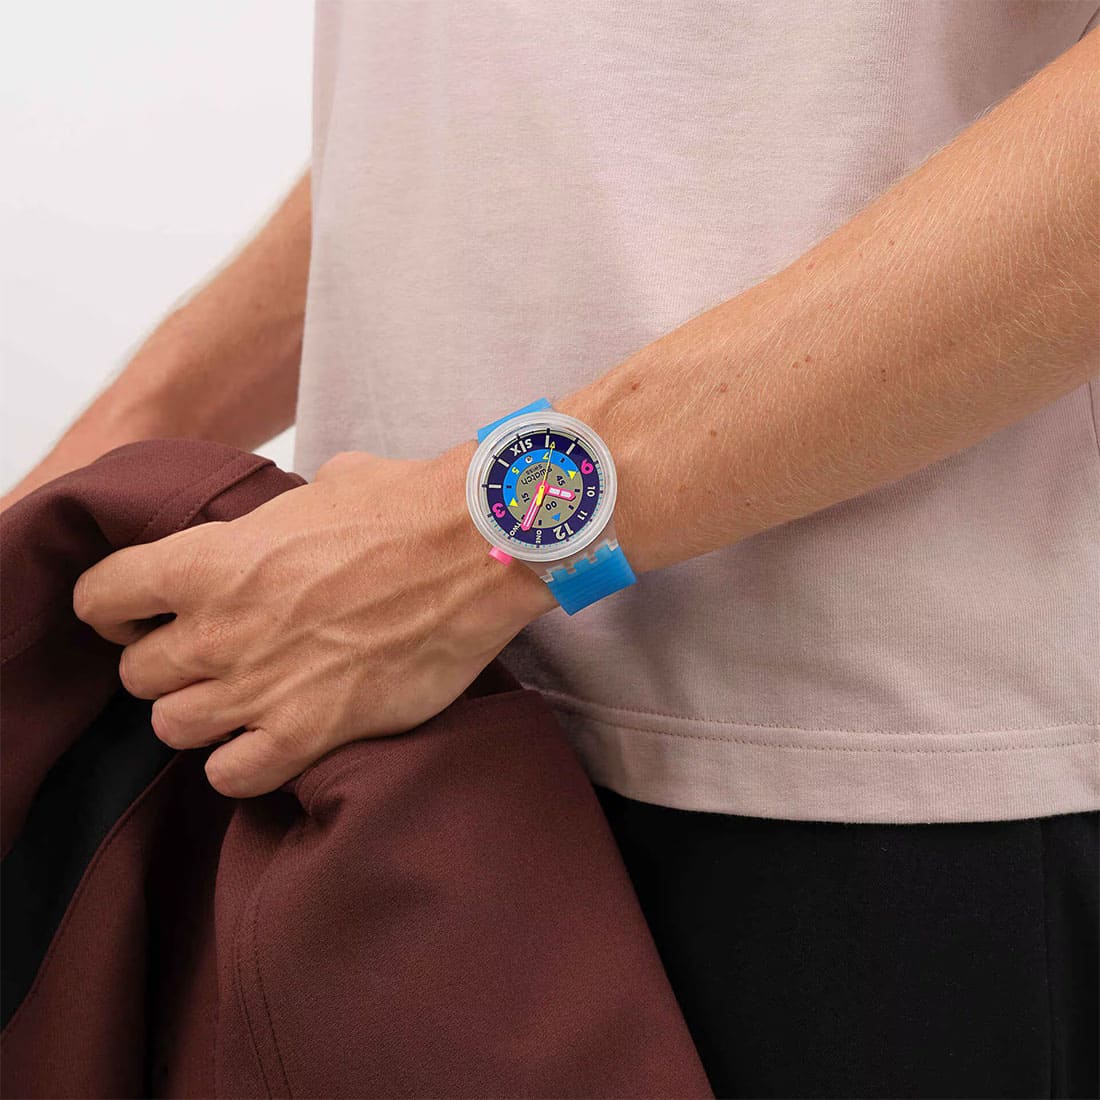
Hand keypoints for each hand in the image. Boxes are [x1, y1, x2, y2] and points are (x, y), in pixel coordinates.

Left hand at [73, 448, 553, 796]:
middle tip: (209, 656)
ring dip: (200, 715)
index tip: (140, 613)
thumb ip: (275, 519)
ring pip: (173, 728)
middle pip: (136, 674)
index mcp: (208, 559)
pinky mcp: (309, 733)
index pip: (101, 596)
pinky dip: (240, 764)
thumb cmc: (405, 507)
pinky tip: (267, 741)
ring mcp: (260, 687)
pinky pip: (231, 776)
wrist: (475, 550)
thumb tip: (282, 521)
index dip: (115, 607)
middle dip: (165, 665)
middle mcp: (218, 630)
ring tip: (239, 701)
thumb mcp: (322, 488)